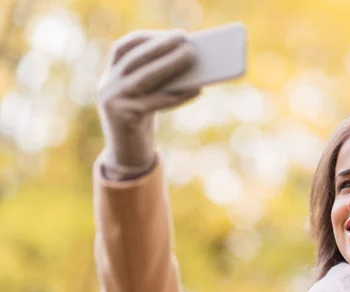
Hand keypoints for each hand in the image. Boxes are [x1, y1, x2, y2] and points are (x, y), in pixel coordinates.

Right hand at [97, 29, 200, 176]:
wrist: (127, 156)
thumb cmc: (142, 122)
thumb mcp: (145, 98)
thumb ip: (157, 81)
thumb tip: (189, 62)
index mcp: (109, 78)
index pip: (123, 48)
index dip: (146, 38)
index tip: (169, 33)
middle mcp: (107, 87)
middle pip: (137, 59)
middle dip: (162, 46)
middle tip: (186, 39)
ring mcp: (114, 102)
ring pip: (146, 77)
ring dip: (172, 63)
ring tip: (193, 56)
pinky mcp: (126, 118)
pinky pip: (158, 102)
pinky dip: (179, 94)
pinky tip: (198, 90)